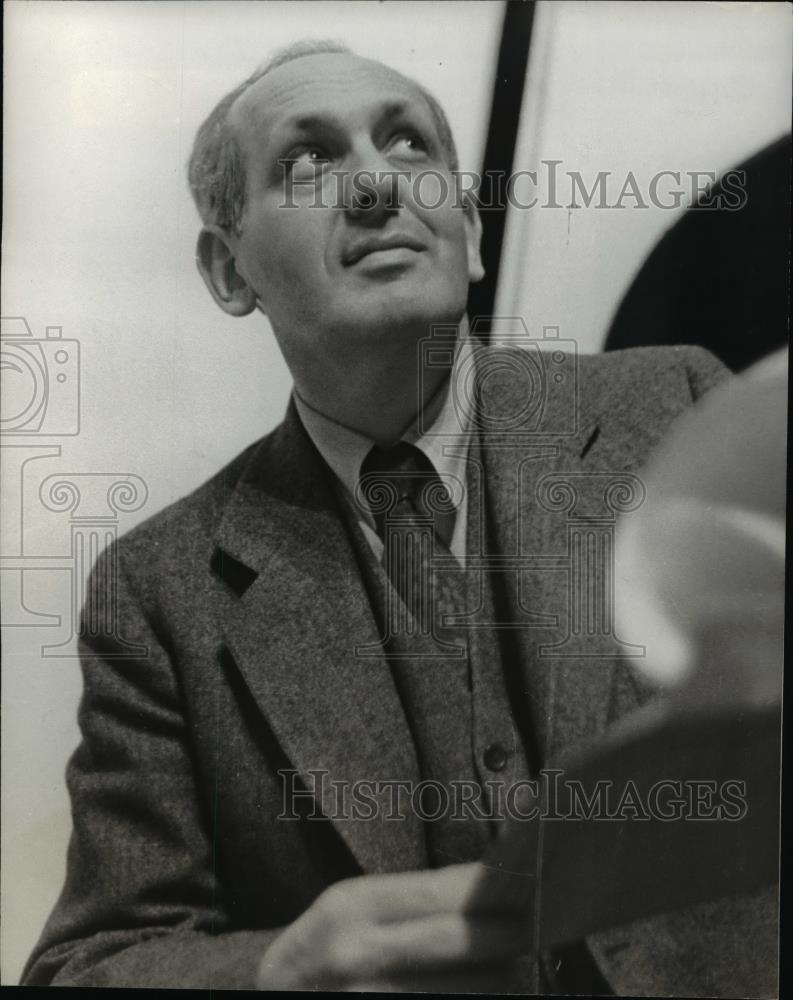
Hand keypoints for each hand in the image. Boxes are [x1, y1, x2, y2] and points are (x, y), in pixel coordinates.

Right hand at [255, 862, 531, 990]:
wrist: (261, 999)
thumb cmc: (320, 952)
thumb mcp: (350, 910)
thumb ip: (411, 900)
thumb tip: (488, 886)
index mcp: (352, 907)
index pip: (444, 892)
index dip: (496, 888)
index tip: (534, 877)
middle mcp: (357, 955)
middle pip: (463, 941)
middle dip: (512, 931)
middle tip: (543, 919)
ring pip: (467, 988)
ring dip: (501, 975)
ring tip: (514, 959)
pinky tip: (489, 988)